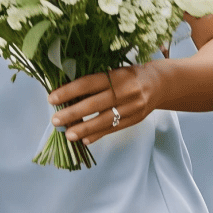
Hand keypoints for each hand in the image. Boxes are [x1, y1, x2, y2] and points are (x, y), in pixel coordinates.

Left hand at [48, 62, 163, 146]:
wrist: (160, 83)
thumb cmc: (129, 76)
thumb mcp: (114, 72)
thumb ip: (95, 83)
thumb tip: (66, 96)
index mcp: (117, 75)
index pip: (89, 83)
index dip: (69, 91)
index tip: (52, 99)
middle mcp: (126, 91)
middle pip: (95, 104)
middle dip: (73, 113)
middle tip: (55, 120)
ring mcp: (132, 107)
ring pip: (105, 120)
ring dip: (84, 128)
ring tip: (67, 134)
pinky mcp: (135, 119)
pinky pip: (114, 129)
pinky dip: (98, 135)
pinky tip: (84, 140)